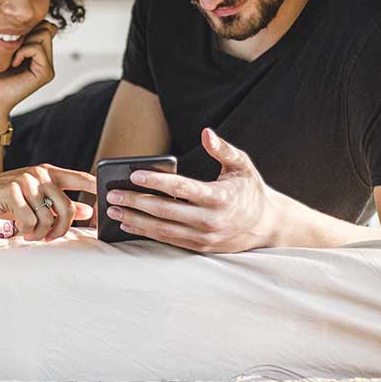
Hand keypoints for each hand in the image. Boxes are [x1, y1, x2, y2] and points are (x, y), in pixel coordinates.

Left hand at [0, 21, 56, 115]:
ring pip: (45, 34)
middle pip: (47, 27)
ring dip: (24, 41)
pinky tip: (13, 63)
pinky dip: (23, 51)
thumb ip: (17, 33)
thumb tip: (29, 18)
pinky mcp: (46, 74)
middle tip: (12, 50)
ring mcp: (48, 68)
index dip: (29, 26)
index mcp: (39, 54)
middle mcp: (47, 60)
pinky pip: (38, 49)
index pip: (45, 25)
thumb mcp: (3, 47)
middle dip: (27, 32)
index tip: (11, 40)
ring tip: (12, 57)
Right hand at [0, 164, 94, 241]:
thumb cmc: (4, 201)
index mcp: (47, 172)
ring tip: (30, 234)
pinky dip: (26, 231)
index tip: (107, 203)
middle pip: (68, 207)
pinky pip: (30, 221)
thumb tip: (87, 211)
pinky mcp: (11, 190)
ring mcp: (25, 180)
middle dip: (62, 230)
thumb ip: (59, 203)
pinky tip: (19, 230)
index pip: (81, 178)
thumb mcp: (34, 201)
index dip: (97, 190)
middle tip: (50, 238)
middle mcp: (39, 173)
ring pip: (49, 218)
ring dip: (41, 234)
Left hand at [104, 128, 278, 252]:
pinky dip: (146, 233)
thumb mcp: (242, 165)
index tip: (134, 174)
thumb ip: (223, 149)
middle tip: (112, 193)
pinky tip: (128, 224)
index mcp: (219, 197)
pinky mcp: (200, 248)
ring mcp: (204, 238)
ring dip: (135, 220)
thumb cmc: (249, 190)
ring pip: (163, 230)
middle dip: (136, 201)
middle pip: (166, 211)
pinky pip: (168, 241)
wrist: (268, 226)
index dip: (157, 182)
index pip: (182, 188)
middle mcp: (210, 220)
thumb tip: (206, 133)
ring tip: (113, 209)